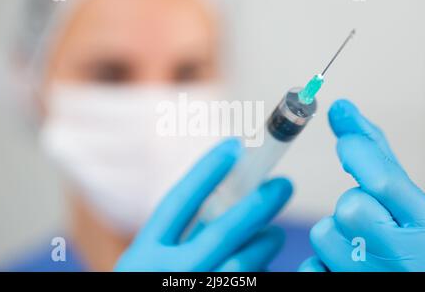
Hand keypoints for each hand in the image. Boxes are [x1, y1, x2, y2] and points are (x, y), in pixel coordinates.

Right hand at [115, 138, 292, 270]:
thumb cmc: (152, 286)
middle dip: (256, 204)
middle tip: (284, 183)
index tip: (234, 147)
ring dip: (265, 244)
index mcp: (141, 258)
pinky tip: (263, 263)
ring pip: (242, 266)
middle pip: (220, 232)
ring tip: (275, 232)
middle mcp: (164, 278)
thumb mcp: (149, 267)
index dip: (207, 172)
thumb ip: (180, 240)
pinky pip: (249, 285)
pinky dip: (260, 272)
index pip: (177, 203)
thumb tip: (226, 202)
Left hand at [300, 100, 424, 271]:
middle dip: (353, 204)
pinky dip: (322, 264)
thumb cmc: (411, 240)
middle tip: (370, 217)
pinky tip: (347, 268)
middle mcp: (404, 259)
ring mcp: (372, 279)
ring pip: (324, 233)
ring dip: (336, 234)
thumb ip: (376, 154)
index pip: (385, 182)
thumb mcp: (409, 201)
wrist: (415, 279)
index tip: (347, 142)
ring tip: (360, 247)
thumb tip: (340, 108)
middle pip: (349, 207)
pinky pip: (311, 267)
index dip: (359, 154)